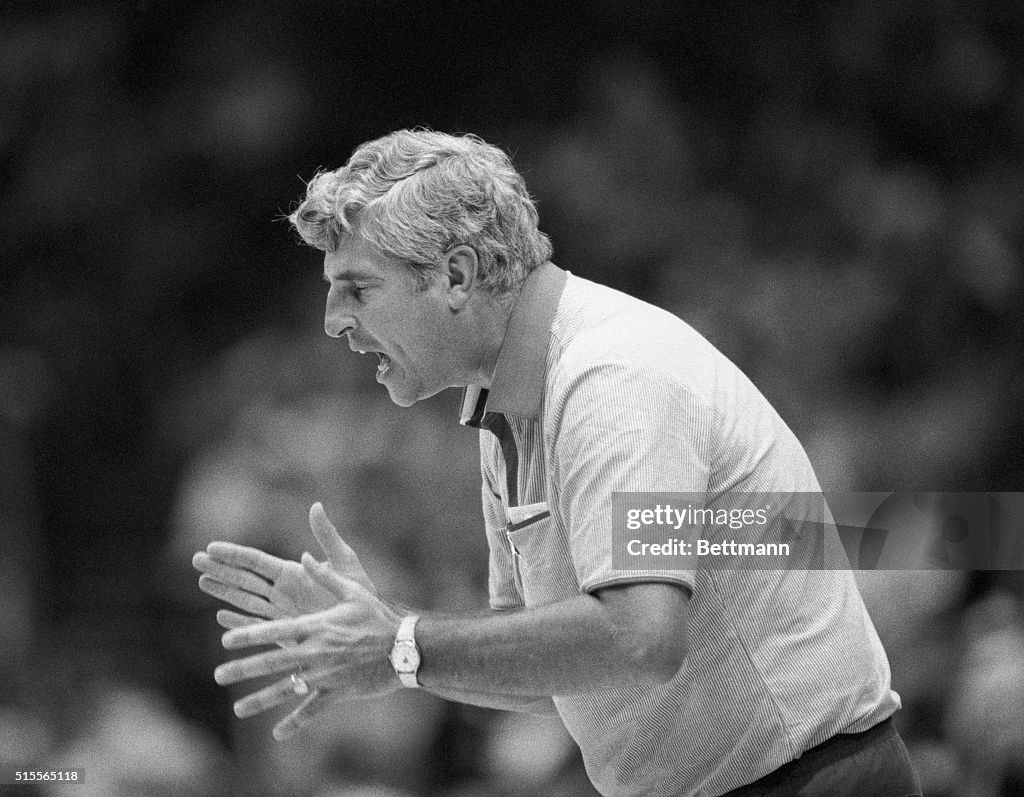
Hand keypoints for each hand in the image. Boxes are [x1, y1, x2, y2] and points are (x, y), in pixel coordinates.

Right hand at [193, 502, 375, 630]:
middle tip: (195, 560)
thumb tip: (315, 505)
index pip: (256, 561)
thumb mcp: (344, 561)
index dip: (234, 554)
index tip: (211, 546)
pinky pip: (257, 626)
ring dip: (223, 592)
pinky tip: (222, 617)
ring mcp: (281, 612)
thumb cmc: (359, 591)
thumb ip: (327, 536)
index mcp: (293, 572)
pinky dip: (239, 622)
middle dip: (220, 569)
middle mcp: (282, 591)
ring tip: (201, 580)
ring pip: (245, 600)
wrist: (368, 625)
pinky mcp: (284, 633)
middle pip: (244, 579)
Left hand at [213, 554, 403, 738]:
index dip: (249, 634)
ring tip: (237, 709)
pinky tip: (277, 734)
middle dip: (243, 668)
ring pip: (286, 690)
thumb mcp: (354, 591)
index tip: (225, 640)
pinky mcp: (337, 692)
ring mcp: (325, 675)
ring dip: (259, 700)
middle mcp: (316, 652)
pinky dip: (294, 723)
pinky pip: (311, 710)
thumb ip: (325, 577)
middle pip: (272, 661)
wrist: (405, 648)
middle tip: (219, 675)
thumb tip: (304, 556)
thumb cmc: (379, 616)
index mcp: (318, 626)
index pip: (276, 630)